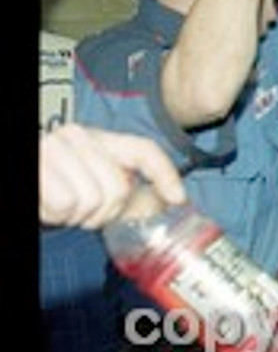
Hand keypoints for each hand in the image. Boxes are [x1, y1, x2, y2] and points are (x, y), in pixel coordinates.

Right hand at [40, 124, 186, 229]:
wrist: (27, 183)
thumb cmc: (54, 185)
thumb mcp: (91, 180)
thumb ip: (124, 185)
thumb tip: (170, 201)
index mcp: (98, 138)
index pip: (143, 150)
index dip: (165, 175)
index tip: (177, 199)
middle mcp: (77, 136)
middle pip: (117, 188)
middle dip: (103, 212)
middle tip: (84, 212)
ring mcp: (54, 148)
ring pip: (91, 199)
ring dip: (77, 215)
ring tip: (63, 206)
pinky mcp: (37, 166)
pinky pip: (65, 204)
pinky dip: (57, 214)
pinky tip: (48, 205)